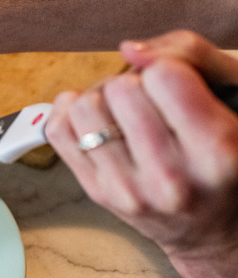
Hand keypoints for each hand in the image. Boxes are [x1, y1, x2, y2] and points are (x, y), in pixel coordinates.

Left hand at [45, 30, 237, 277]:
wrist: (212, 227)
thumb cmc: (229, 157)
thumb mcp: (234, 98)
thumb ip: (194, 58)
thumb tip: (130, 50)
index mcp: (217, 150)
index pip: (164, 75)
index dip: (169, 69)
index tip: (178, 86)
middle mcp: (170, 177)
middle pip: (120, 88)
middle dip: (134, 83)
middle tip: (150, 100)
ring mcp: (126, 189)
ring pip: (83, 107)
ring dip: (101, 97)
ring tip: (124, 111)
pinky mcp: (96, 192)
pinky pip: (57, 131)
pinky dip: (70, 113)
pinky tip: (96, 119)